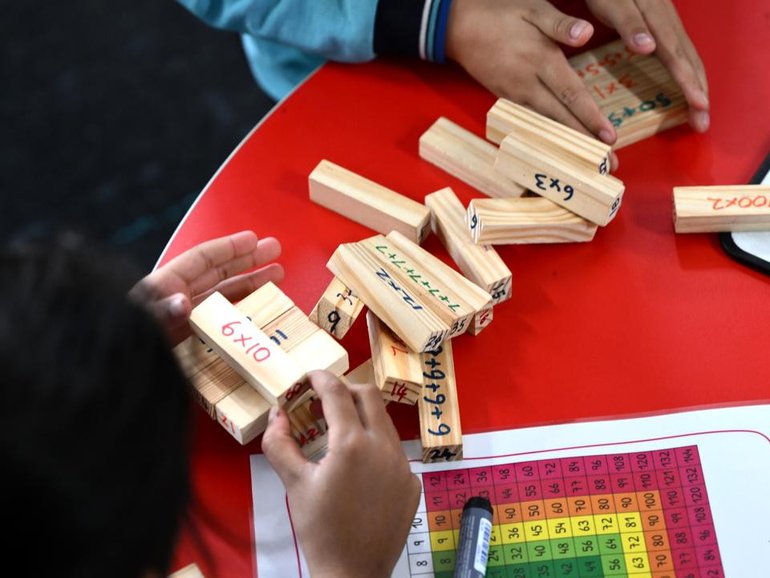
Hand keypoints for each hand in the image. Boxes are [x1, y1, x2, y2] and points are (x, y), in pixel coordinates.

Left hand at [129, 230, 283, 343]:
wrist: (114, 370)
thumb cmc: (122, 338)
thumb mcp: (139, 321)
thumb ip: (160, 311)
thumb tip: (183, 302)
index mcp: (164, 284)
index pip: (203, 258)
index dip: (229, 248)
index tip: (254, 239)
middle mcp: (178, 297)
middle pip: (219, 272)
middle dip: (248, 260)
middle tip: (275, 249)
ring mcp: (185, 318)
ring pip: (224, 295)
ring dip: (251, 285)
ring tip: (277, 277)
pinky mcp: (189, 339)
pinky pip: (220, 320)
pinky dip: (240, 313)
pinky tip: (258, 312)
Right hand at [262, 371, 420, 577]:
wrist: (353, 573)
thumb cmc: (320, 529)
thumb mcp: (294, 484)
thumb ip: (279, 443)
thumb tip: (276, 413)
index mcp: (351, 444)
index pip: (337, 393)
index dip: (321, 378)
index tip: (309, 377)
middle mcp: (383, 447)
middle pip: (368, 396)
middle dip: (345, 390)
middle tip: (323, 401)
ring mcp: (402, 465)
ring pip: (384, 423)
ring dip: (361, 418)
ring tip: (339, 433)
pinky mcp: (412, 482)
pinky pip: (394, 451)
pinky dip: (375, 446)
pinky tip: (359, 468)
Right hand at [446, 0, 619, 157]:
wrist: (458, 25)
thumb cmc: (498, 12)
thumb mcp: (532, 8)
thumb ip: (561, 23)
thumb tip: (586, 34)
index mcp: (541, 60)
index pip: (572, 95)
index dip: (591, 118)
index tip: (609, 139)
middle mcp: (528, 84)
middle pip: (560, 118)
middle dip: (584, 142)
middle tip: (608, 165)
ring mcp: (514, 95)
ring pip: (545, 125)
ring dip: (566, 145)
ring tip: (586, 163)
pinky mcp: (505, 99)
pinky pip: (530, 122)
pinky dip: (546, 136)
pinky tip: (558, 148)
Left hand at [585, 0, 708, 131]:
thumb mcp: (611, 3)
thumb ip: (629, 24)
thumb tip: (650, 48)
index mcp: (656, 18)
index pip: (677, 56)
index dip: (688, 83)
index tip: (699, 106)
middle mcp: (667, 20)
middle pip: (689, 59)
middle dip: (698, 92)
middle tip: (703, 123)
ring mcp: (666, 19)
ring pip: (688, 54)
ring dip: (696, 83)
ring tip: (700, 110)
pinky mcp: (661, 20)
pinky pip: (681, 49)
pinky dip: (688, 70)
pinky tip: (686, 82)